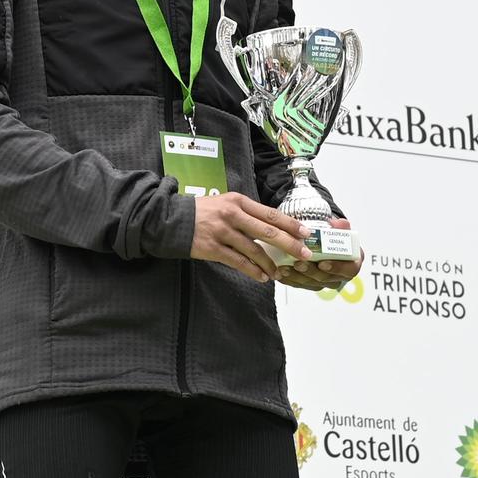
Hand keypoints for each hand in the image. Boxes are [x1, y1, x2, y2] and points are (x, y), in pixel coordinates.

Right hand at [191, 193, 307, 282]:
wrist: (171, 220)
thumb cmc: (202, 212)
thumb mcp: (225, 203)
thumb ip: (246, 213)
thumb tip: (273, 227)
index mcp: (238, 201)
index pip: (271, 214)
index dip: (291, 224)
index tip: (306, 233)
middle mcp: (232, 215)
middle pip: (268, 232)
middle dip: (290, 244)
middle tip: (304, 254)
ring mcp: (222, 232)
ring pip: (254, 250)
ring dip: (270, 264)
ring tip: (279, 272)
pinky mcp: (213, 248)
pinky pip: (238, 262)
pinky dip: (252, 270)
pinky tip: (262, 276)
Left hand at [276, 219, 361, 290]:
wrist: (324, 241)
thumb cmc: (334, 236)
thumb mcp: (340, 229)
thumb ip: (341, 226)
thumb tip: (338, 224)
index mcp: (352, 263)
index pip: (349, 270)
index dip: (336, 268)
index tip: (323, 263)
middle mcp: (339, 275)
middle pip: (326, 279)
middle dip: (310, 271)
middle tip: (298, 263)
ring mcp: (324, 282)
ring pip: (310, 283)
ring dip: (296, 276)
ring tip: (284, 268)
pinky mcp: (310, 284)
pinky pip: (299, 285)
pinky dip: (289, 279)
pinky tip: (279, 273)